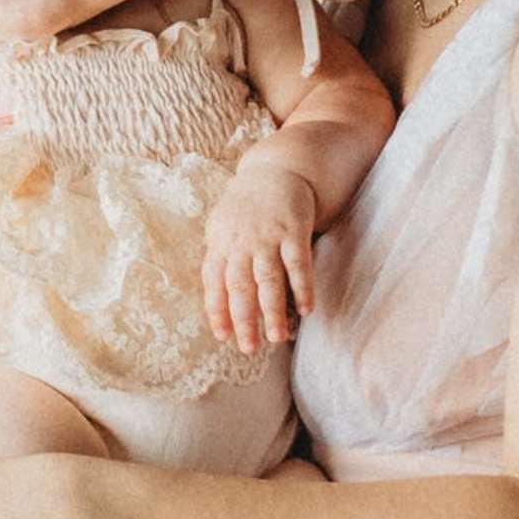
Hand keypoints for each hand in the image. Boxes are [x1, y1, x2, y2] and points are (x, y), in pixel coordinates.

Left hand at [201, 150, 323, 352]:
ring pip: (268, 280)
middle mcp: (242, 242)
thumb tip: (212, 295)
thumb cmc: (245, 206)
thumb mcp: (221, 226)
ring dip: (272, 311)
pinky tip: (306, 310)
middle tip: (248, 348)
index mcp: (220, 243)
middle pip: (240, 286)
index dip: (217, 311)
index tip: (222, 336)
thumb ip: (217, 257)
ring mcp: (268, 236)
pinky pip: (298, 264)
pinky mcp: (294, 231)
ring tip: (277, 337)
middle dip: (243, 320)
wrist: (276, 170)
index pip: (214, 283)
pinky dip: (302, 287)